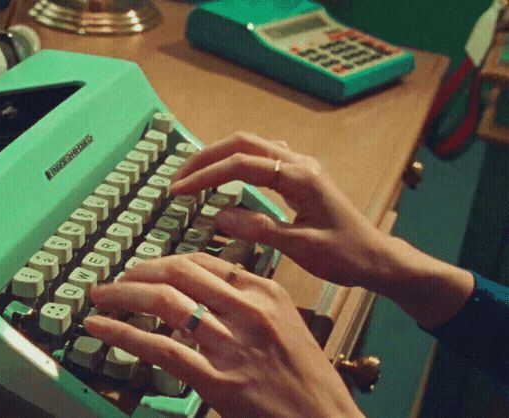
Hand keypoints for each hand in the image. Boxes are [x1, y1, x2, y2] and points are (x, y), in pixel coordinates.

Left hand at [84, 254, 362, 417]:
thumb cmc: (307, 379)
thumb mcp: (284, 324)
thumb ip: (245, 304)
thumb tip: (198, 295)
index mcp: (266, 292)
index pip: (202, 261)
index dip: (162, 261)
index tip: (143, 269)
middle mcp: (249, 311)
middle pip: (178, 272)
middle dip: (138, 271)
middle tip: (116, 280)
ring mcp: (233, 345)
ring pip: (164, 302)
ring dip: (123, 295)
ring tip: (101, 297)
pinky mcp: (219, 381)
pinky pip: (160, 349)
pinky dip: (123, 333)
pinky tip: (101, 327)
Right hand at [171, 132, 384, 286]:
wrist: (377, 258)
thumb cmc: (345, 256)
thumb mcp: (301, 247)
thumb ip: (259, 229)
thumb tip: (218, 215)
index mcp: (299, 177)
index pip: (241, 165)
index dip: (206, 176)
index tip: (179, 191)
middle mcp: (299, 163)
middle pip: (242, 143)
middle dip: (206, 158)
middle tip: (178, 179)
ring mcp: (301, 166)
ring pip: (251, 146)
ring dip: (219, 157)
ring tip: (193, 176)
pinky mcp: (300, 175)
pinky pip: (262, 156)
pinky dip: (236, 161)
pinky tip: (226, 175)